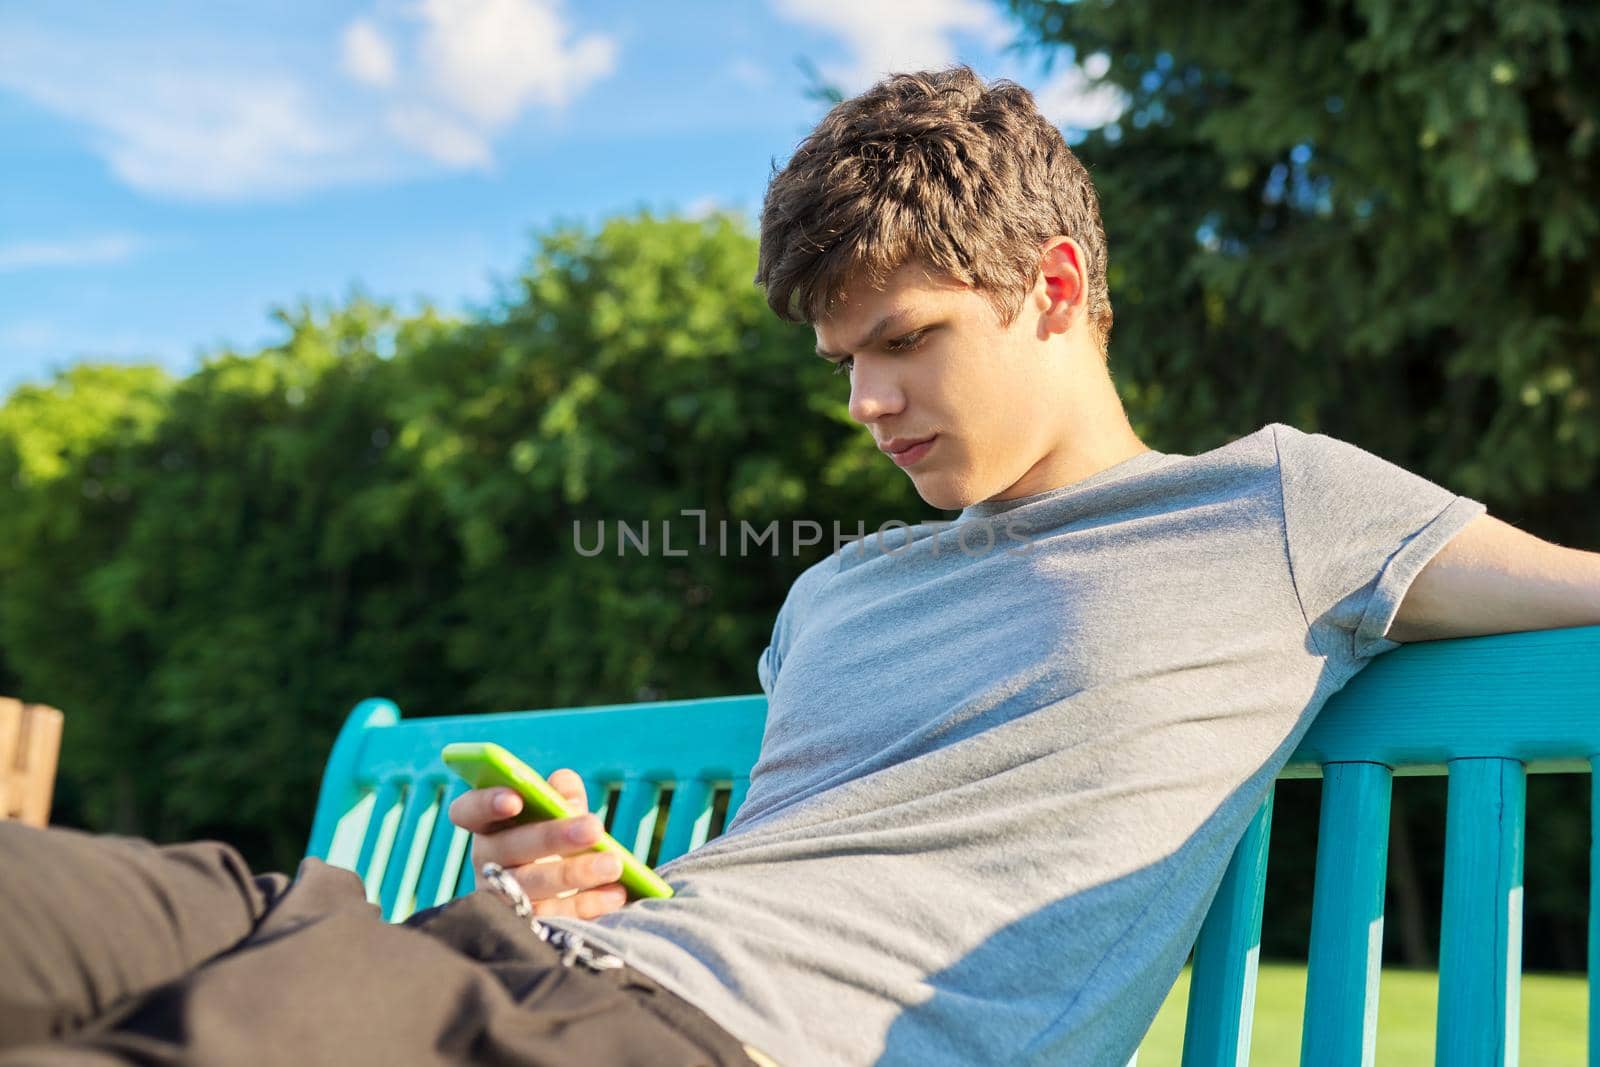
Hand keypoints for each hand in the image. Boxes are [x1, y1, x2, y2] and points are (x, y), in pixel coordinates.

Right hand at [447, 769, 629, 918]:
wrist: (560, 894)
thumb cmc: (555, 842)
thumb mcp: (557, 815)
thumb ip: (560, 794)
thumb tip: (563, 786)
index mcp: (488, 826)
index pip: (468, 810)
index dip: (486, 804)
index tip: (516, 800)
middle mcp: (487, 862)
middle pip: (511, 847)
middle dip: (554, 836)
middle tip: (595, 827)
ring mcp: (501, 899)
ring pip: (532, 886)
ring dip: (576, 873)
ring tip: (614, 864)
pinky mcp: (524, 928)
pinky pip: (554, 916)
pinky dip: (587, 905)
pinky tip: (616, 893)